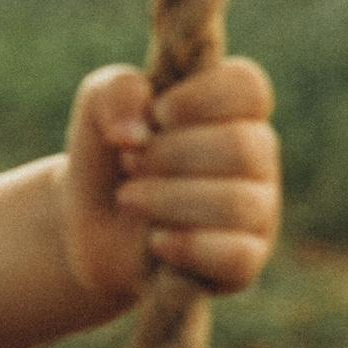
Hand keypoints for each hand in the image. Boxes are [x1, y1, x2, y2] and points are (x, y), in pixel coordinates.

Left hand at [59, 60, 279, 304]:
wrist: (90, 230)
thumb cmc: (110, 159)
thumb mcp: (98, 110)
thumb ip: (116, 93)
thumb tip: (137, 131)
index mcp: (230, 109)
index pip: (248, 86)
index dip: (200, 98)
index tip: (158, 114)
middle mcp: (255, 156)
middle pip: (242, 146)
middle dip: (170, 155)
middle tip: (130, 163)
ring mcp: (257, 210)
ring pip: (237, 202)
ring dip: (167, 200)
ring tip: (128, 199)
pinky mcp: (245, 261)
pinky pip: (236, 255)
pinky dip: (187, 246)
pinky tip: (156, 241)